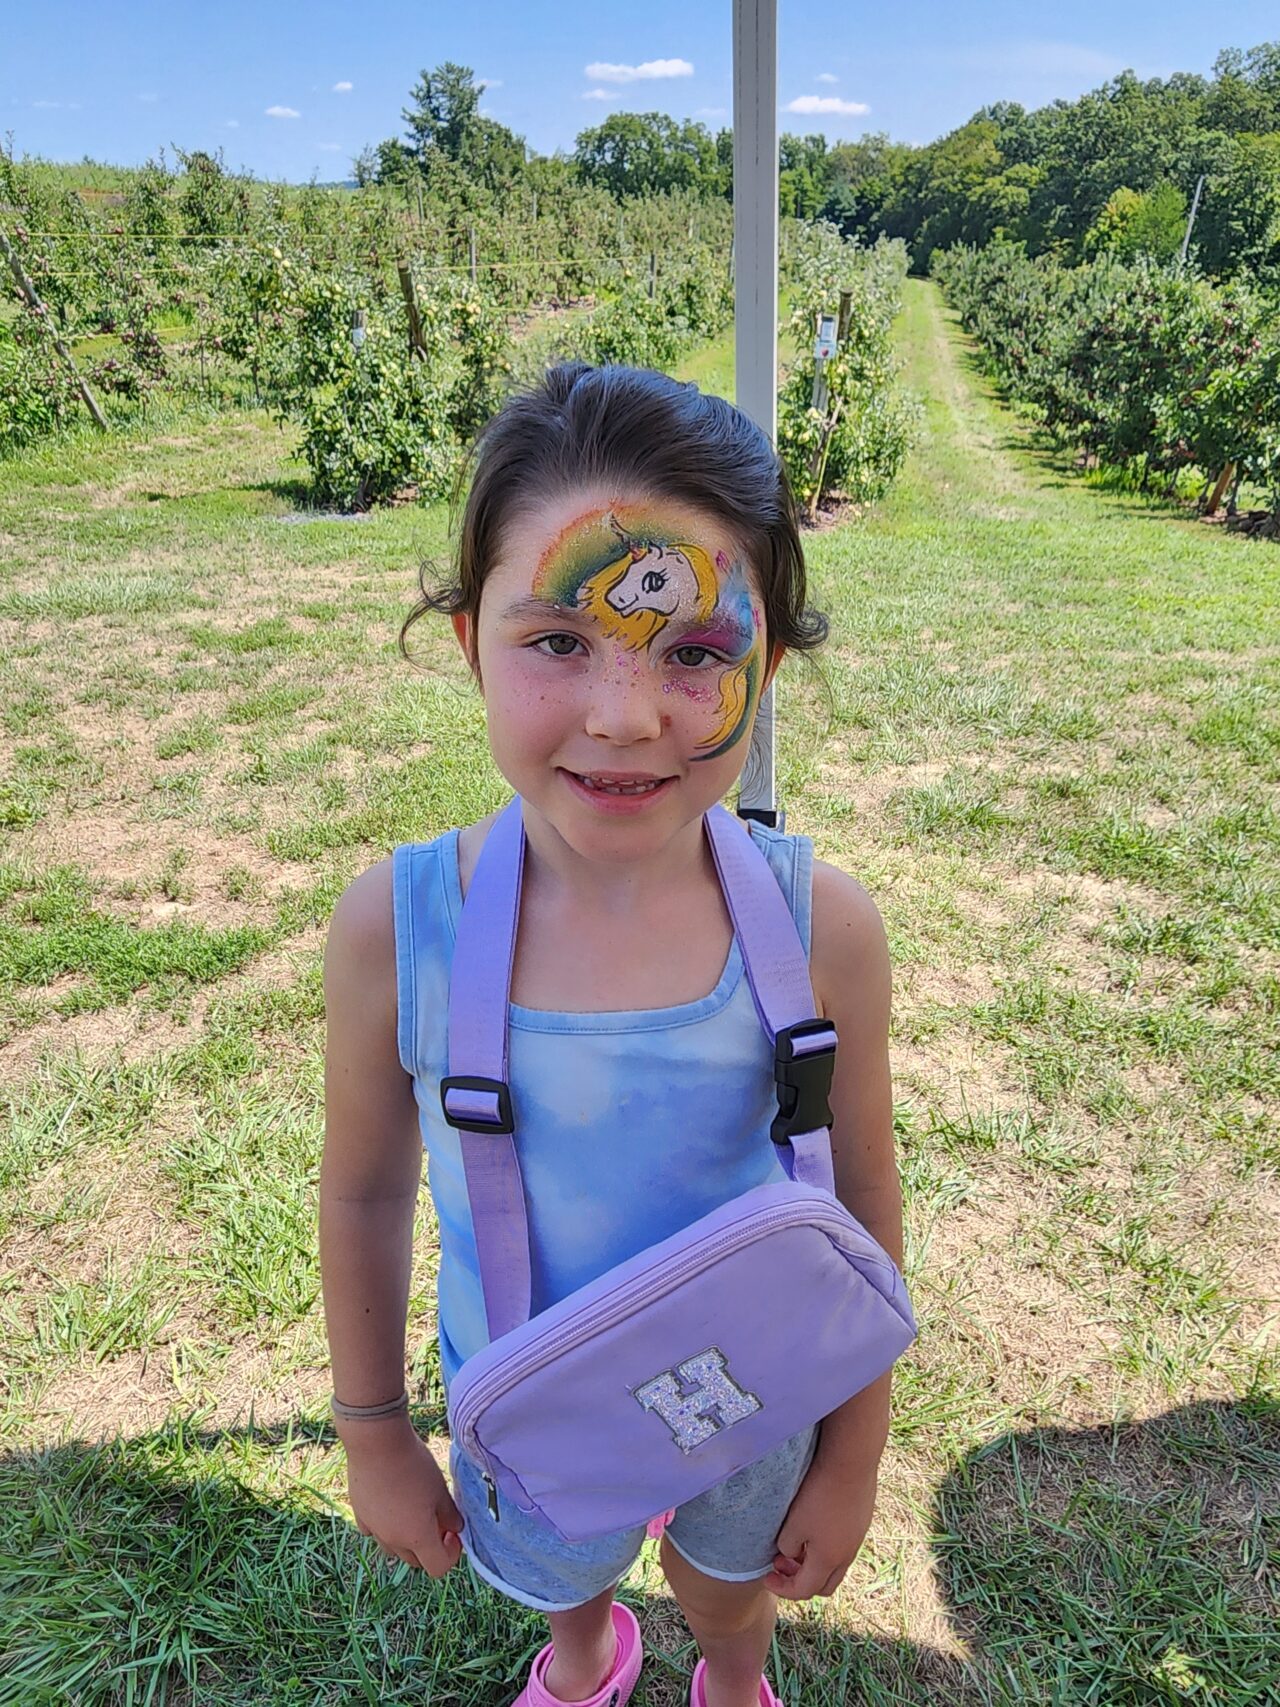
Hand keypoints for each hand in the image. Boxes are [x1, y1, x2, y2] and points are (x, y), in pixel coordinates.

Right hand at [340, 1418, 464, 1576]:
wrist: (376, 1444)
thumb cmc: (414, 1466)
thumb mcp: (440, 1489)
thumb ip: (450, 1514)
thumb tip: (455, 1528)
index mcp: (417, 1538)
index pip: (438, 1567)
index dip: (451, 1554)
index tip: (453, 1532)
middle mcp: (393, 1540)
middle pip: (415, 1561)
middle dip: (430, 1547)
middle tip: (437, 1520)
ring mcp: (373, 1529)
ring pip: (393, 1549)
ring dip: (407, 1540)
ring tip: (413, 1512)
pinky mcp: (359, 1515)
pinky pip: (374, 1532)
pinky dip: (385, 1527)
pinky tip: (390, 1504)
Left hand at [763, 1453, 877, 1599]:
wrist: (851, 1461)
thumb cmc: (818, 1493)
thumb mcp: (793, 1524)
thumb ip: (788, 1546)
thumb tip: (792, 1553)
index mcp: (828, 1560)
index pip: (805, 1590)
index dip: (783, 1589)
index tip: (767, 1577)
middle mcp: (847, 1555)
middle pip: (824, 1585)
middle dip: (800, 1581)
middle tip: (780, 1563)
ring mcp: (857, 1538)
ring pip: (835, 1566)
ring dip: (813, 1563)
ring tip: (795, 1544)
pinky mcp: (861, 1521)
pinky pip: (843, 1546)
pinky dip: (825, 1548)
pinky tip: (813, 1526)